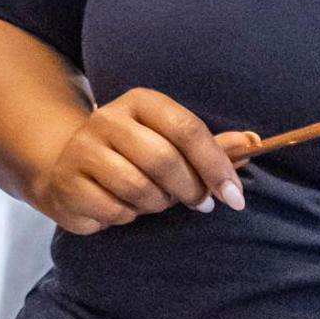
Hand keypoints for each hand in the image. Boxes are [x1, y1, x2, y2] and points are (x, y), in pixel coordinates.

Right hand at [27, 86, 251, 233]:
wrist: (66, 168)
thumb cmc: (133, 157)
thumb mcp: (170, 144)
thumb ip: (211, 146)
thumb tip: (253, 141)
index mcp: (139, 102)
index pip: (186, 129)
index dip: (216, 165)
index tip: (234, 195)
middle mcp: (106, 119)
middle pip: (164, 159)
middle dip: (190, 190)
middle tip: (199, 203)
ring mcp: (81, 150)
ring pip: (139, 188)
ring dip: (158, 204)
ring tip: (157, 201)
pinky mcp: (67, 182)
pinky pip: (115, 210)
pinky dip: (129, 216)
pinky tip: (126, 206)